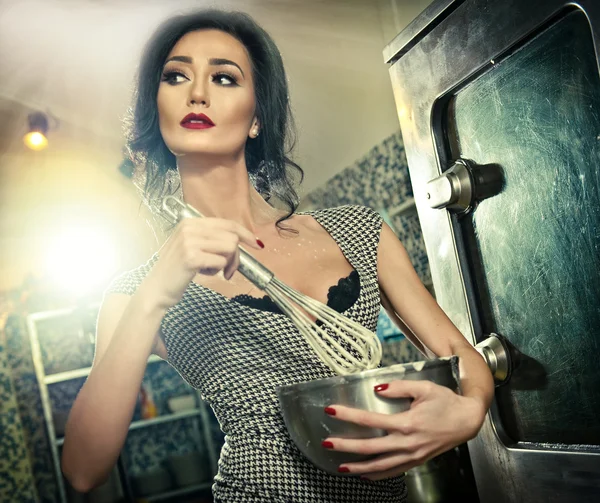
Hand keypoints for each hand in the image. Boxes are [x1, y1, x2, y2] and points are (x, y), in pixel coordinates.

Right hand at [145, 217, 261, 307]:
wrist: (156, 289)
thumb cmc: (177, 271)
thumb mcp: (192, 246)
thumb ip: (212, 239)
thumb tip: (241, 239)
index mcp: (191, 222)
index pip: (227, 224)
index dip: (245, 234)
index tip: (258, 244)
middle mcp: (189, 228)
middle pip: (232, 238)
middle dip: (236, 257)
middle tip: (227, 271)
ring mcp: (189, 241)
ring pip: (230, 248)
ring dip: (227, 264)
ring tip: (213, 271)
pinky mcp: (191, 257)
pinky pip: (221, 262)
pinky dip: (217, 271)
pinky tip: (203, 274)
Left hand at [322, 380, 486, 479]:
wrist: (468, 420)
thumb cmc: (446, 402)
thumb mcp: (423, 387)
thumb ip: (398, 387)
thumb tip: (377, 388)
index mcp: (407, 422)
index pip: (370, 420)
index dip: (348, 415)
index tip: (331, 411)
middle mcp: (407, 442)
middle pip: (370, 447)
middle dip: (346, 446)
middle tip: (327, 444)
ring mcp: (412, 455)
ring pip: (380, 465)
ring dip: (359, 466)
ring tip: (340, 467)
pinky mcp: (417, 461)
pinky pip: (394, 471)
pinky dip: (378, 474)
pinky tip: (365, 474)